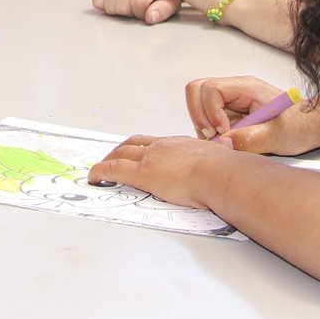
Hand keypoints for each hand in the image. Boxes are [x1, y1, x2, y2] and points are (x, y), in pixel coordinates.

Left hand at [88, 133, 228, 207]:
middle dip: (122, 149)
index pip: (156, 142)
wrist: (219, 172)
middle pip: (135, 143)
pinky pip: (114, 169)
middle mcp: (162, 146)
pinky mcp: (142, 173)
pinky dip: (101, 171)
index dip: (144, 146)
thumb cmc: (224, 171)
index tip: (140, 151)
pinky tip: (94, 176)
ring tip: (102, 166)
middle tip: (114, 155)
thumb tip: (224, 173)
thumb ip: (215, 166)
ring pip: (121, 153)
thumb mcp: (218, 163)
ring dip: (109, 158)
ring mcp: (150, 157)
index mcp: (180, 143)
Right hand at [91, 0, 182, 24]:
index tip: (148, 9)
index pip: (138, 2)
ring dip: (119, 9)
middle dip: (130, 12)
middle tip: (139, 5)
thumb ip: (164, 9)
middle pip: (121, 6)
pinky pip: (97, 0)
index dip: (142, 12)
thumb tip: (150, 16)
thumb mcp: (173, 0)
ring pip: (109, 5)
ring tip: (130, 1)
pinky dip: (105, 5)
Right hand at [185, 76, 319, 154]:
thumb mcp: (280, 136)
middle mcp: (234, 90)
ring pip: (198, 104)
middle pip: (196, 90)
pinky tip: (226, 142)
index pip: (211, 88)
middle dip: (199, 115)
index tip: (222, 132)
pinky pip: (206, 118)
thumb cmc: (299, 126)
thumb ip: (253, 138)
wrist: (309, 127)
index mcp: (245, 87)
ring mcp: (229, 100)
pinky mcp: (227, 113)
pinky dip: (209, 132)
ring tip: (222, 141)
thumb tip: (224, 141)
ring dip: (203, 125)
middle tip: (212, 136)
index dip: (210, 111)